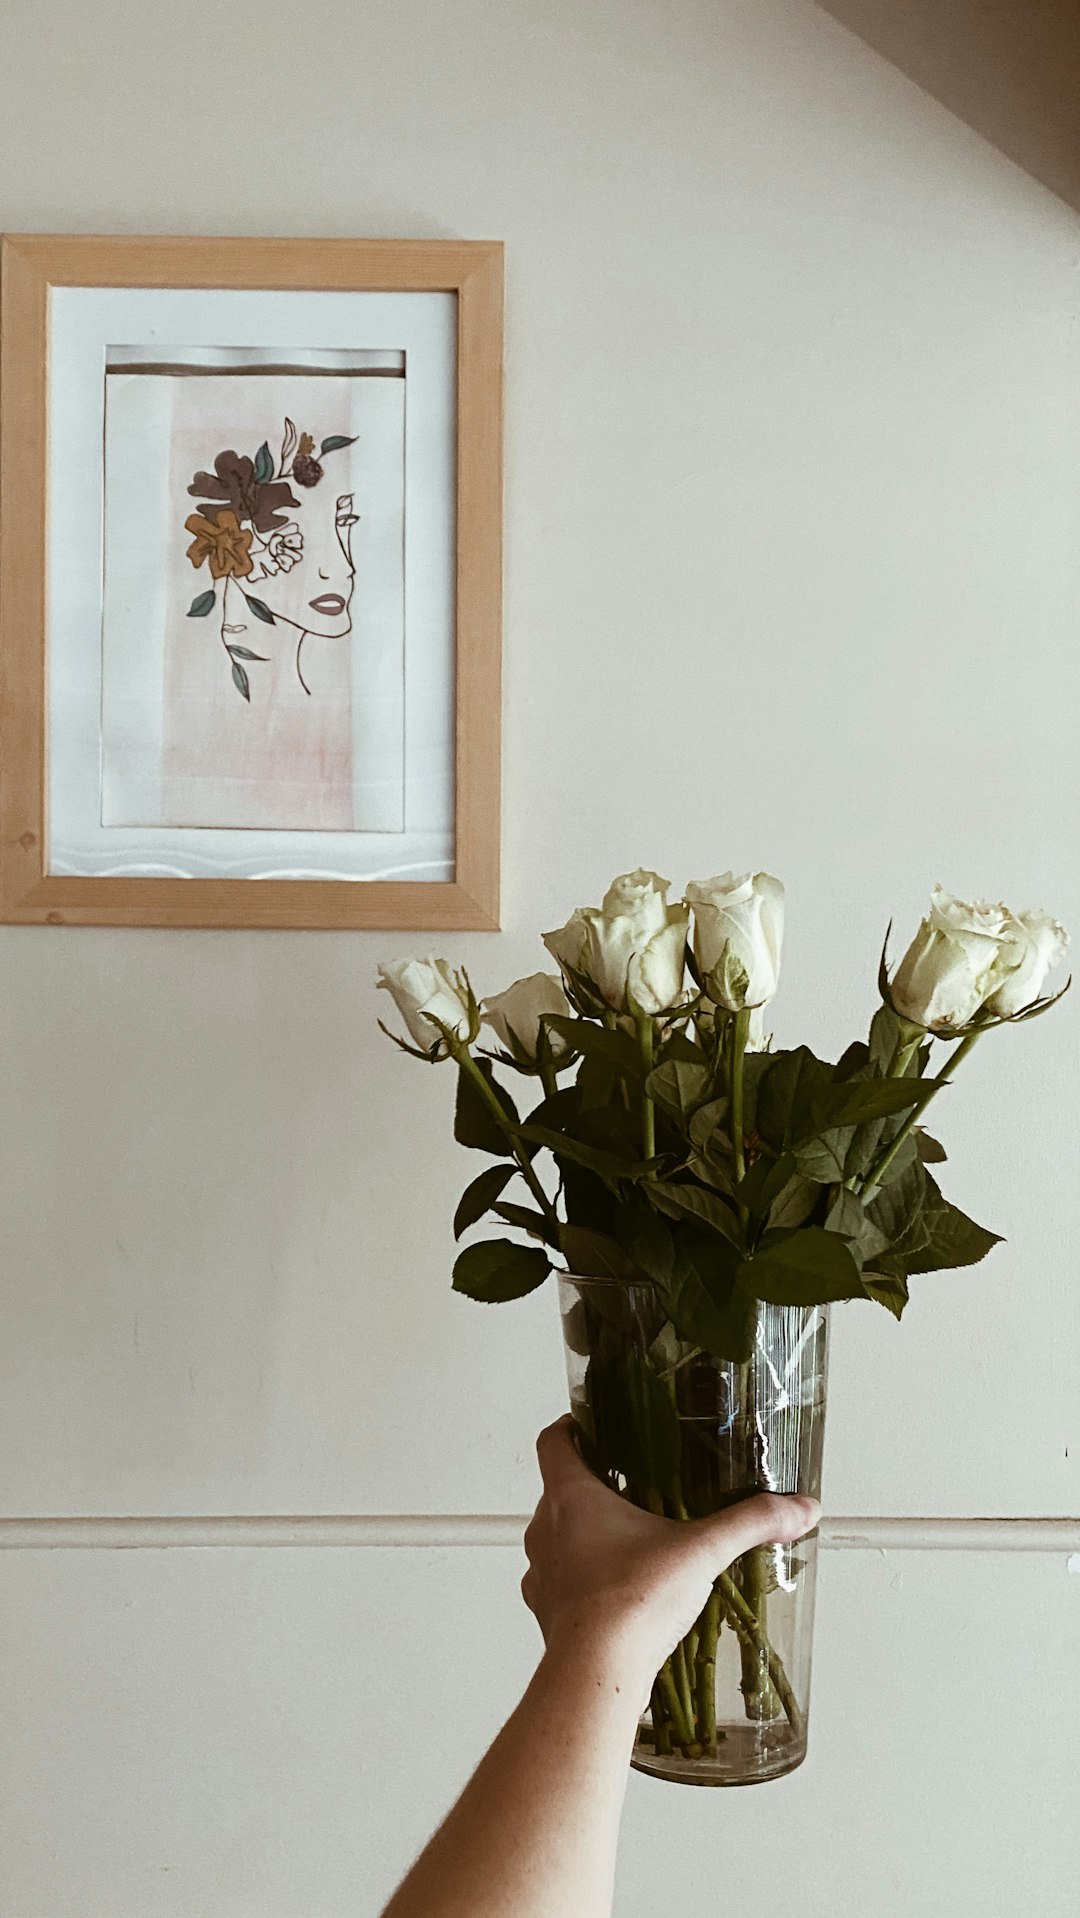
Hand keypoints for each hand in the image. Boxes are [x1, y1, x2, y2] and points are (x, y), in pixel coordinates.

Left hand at [521, 1416, 820, 1689]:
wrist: (594, 1675)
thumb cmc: (632, 1600)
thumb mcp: (701, 1552)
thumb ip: (751, 1524)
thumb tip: (800, 1508)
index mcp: (570, 1497)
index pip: (553, 1442)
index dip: (570, 1428)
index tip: (592, 1427)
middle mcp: (545, 1529)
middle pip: (558, 1491)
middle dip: (593, 1488)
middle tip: (633, 1489)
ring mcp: (541, 1574)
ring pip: (556, 1540)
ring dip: (585, 1539)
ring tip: (631, 1547)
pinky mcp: (547, 1614)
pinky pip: (561, 1587)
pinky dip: (584, 1585)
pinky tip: (619, 1597)